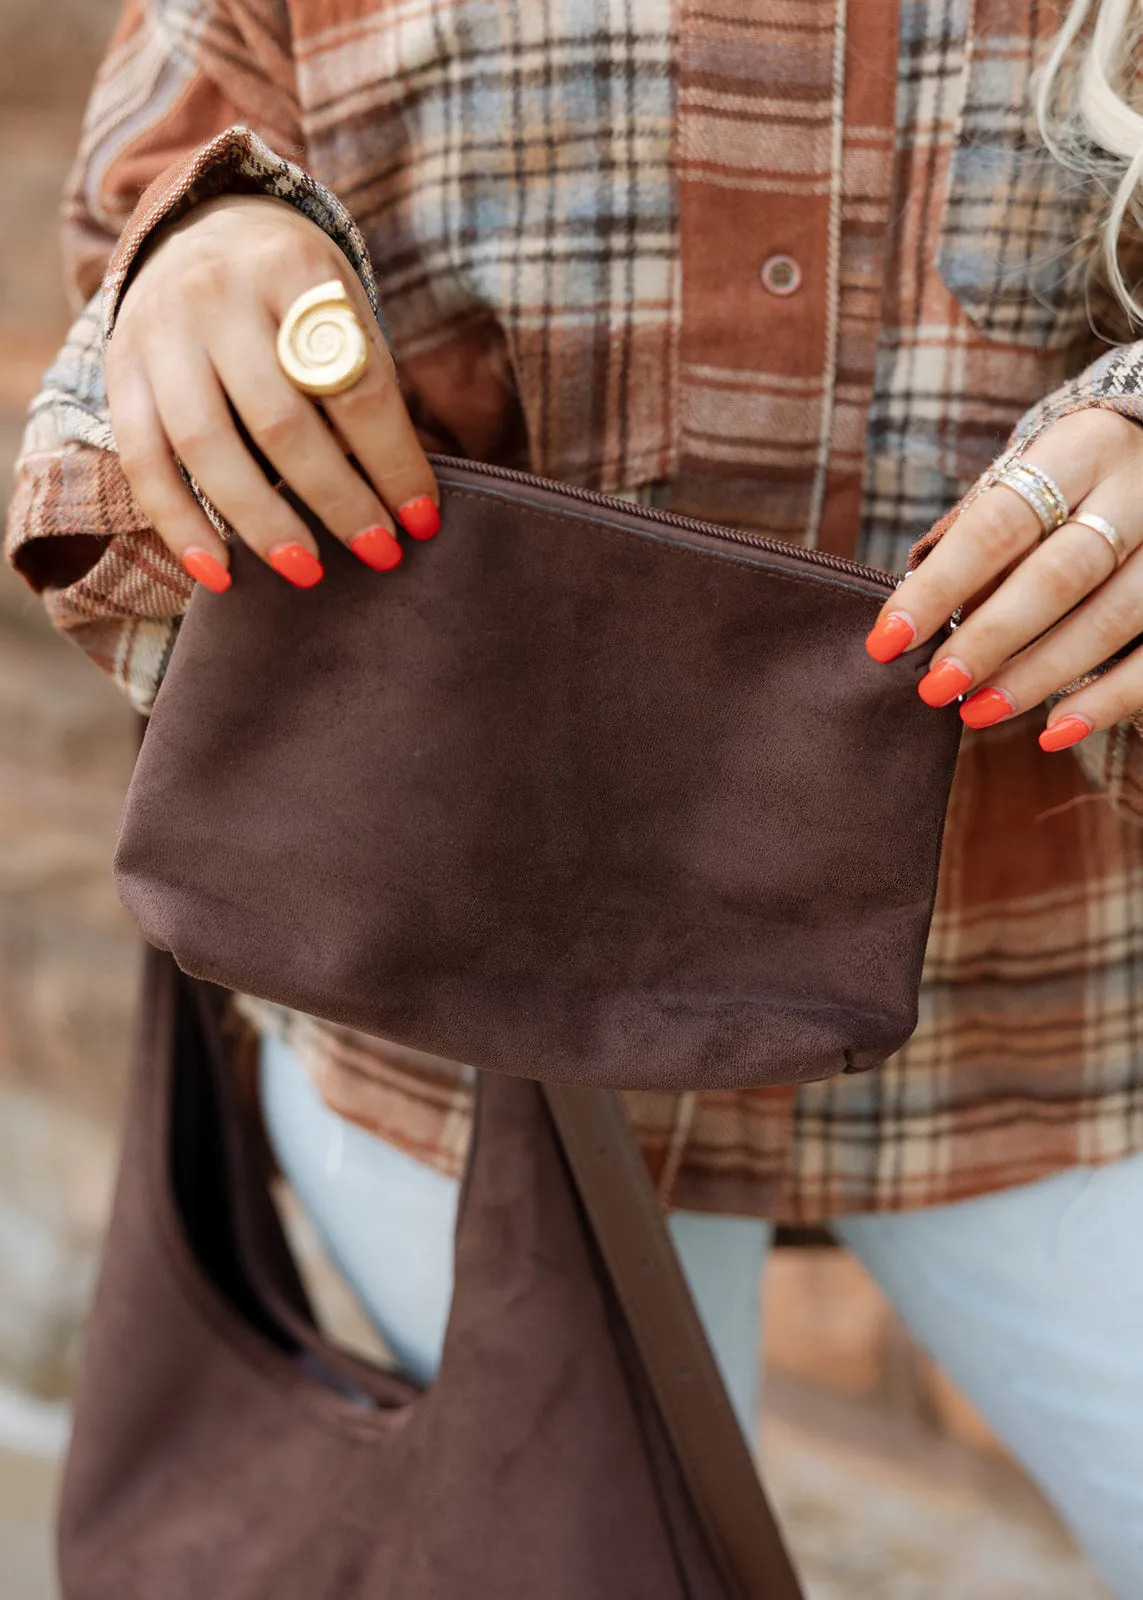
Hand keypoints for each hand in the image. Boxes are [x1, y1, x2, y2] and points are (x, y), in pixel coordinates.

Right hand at [106, 193, 437, 592]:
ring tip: (307, 571)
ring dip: (262, 523)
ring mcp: (159, 331)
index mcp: (292, 268)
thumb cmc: (296, 290)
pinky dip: (180, 526)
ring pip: (207, 446)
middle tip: (379, 553)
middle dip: (337, 500)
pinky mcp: (121, 371)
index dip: (393, 460)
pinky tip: (218, 574)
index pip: (353, 382)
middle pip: (280, 420)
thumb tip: (401, 497)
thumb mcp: (341, 303)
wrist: (202, 224)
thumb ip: (362, 379)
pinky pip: (144, 462)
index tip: (422, 519)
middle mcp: (216, 293)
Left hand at [865, 408, 1142, 751]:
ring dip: (1037, 676)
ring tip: (977, 712)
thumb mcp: (1029, 489)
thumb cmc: (1070, 487)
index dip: (939, 587)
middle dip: (990, 639)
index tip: (888, 640)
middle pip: (1060, 575)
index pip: (998, 523)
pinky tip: (1055, 731)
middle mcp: (1137, 490)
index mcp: (1079, 451)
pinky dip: (1107, 701)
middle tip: (936, 687)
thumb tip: (922, 628)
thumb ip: (986, 548)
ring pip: (1112, 619)